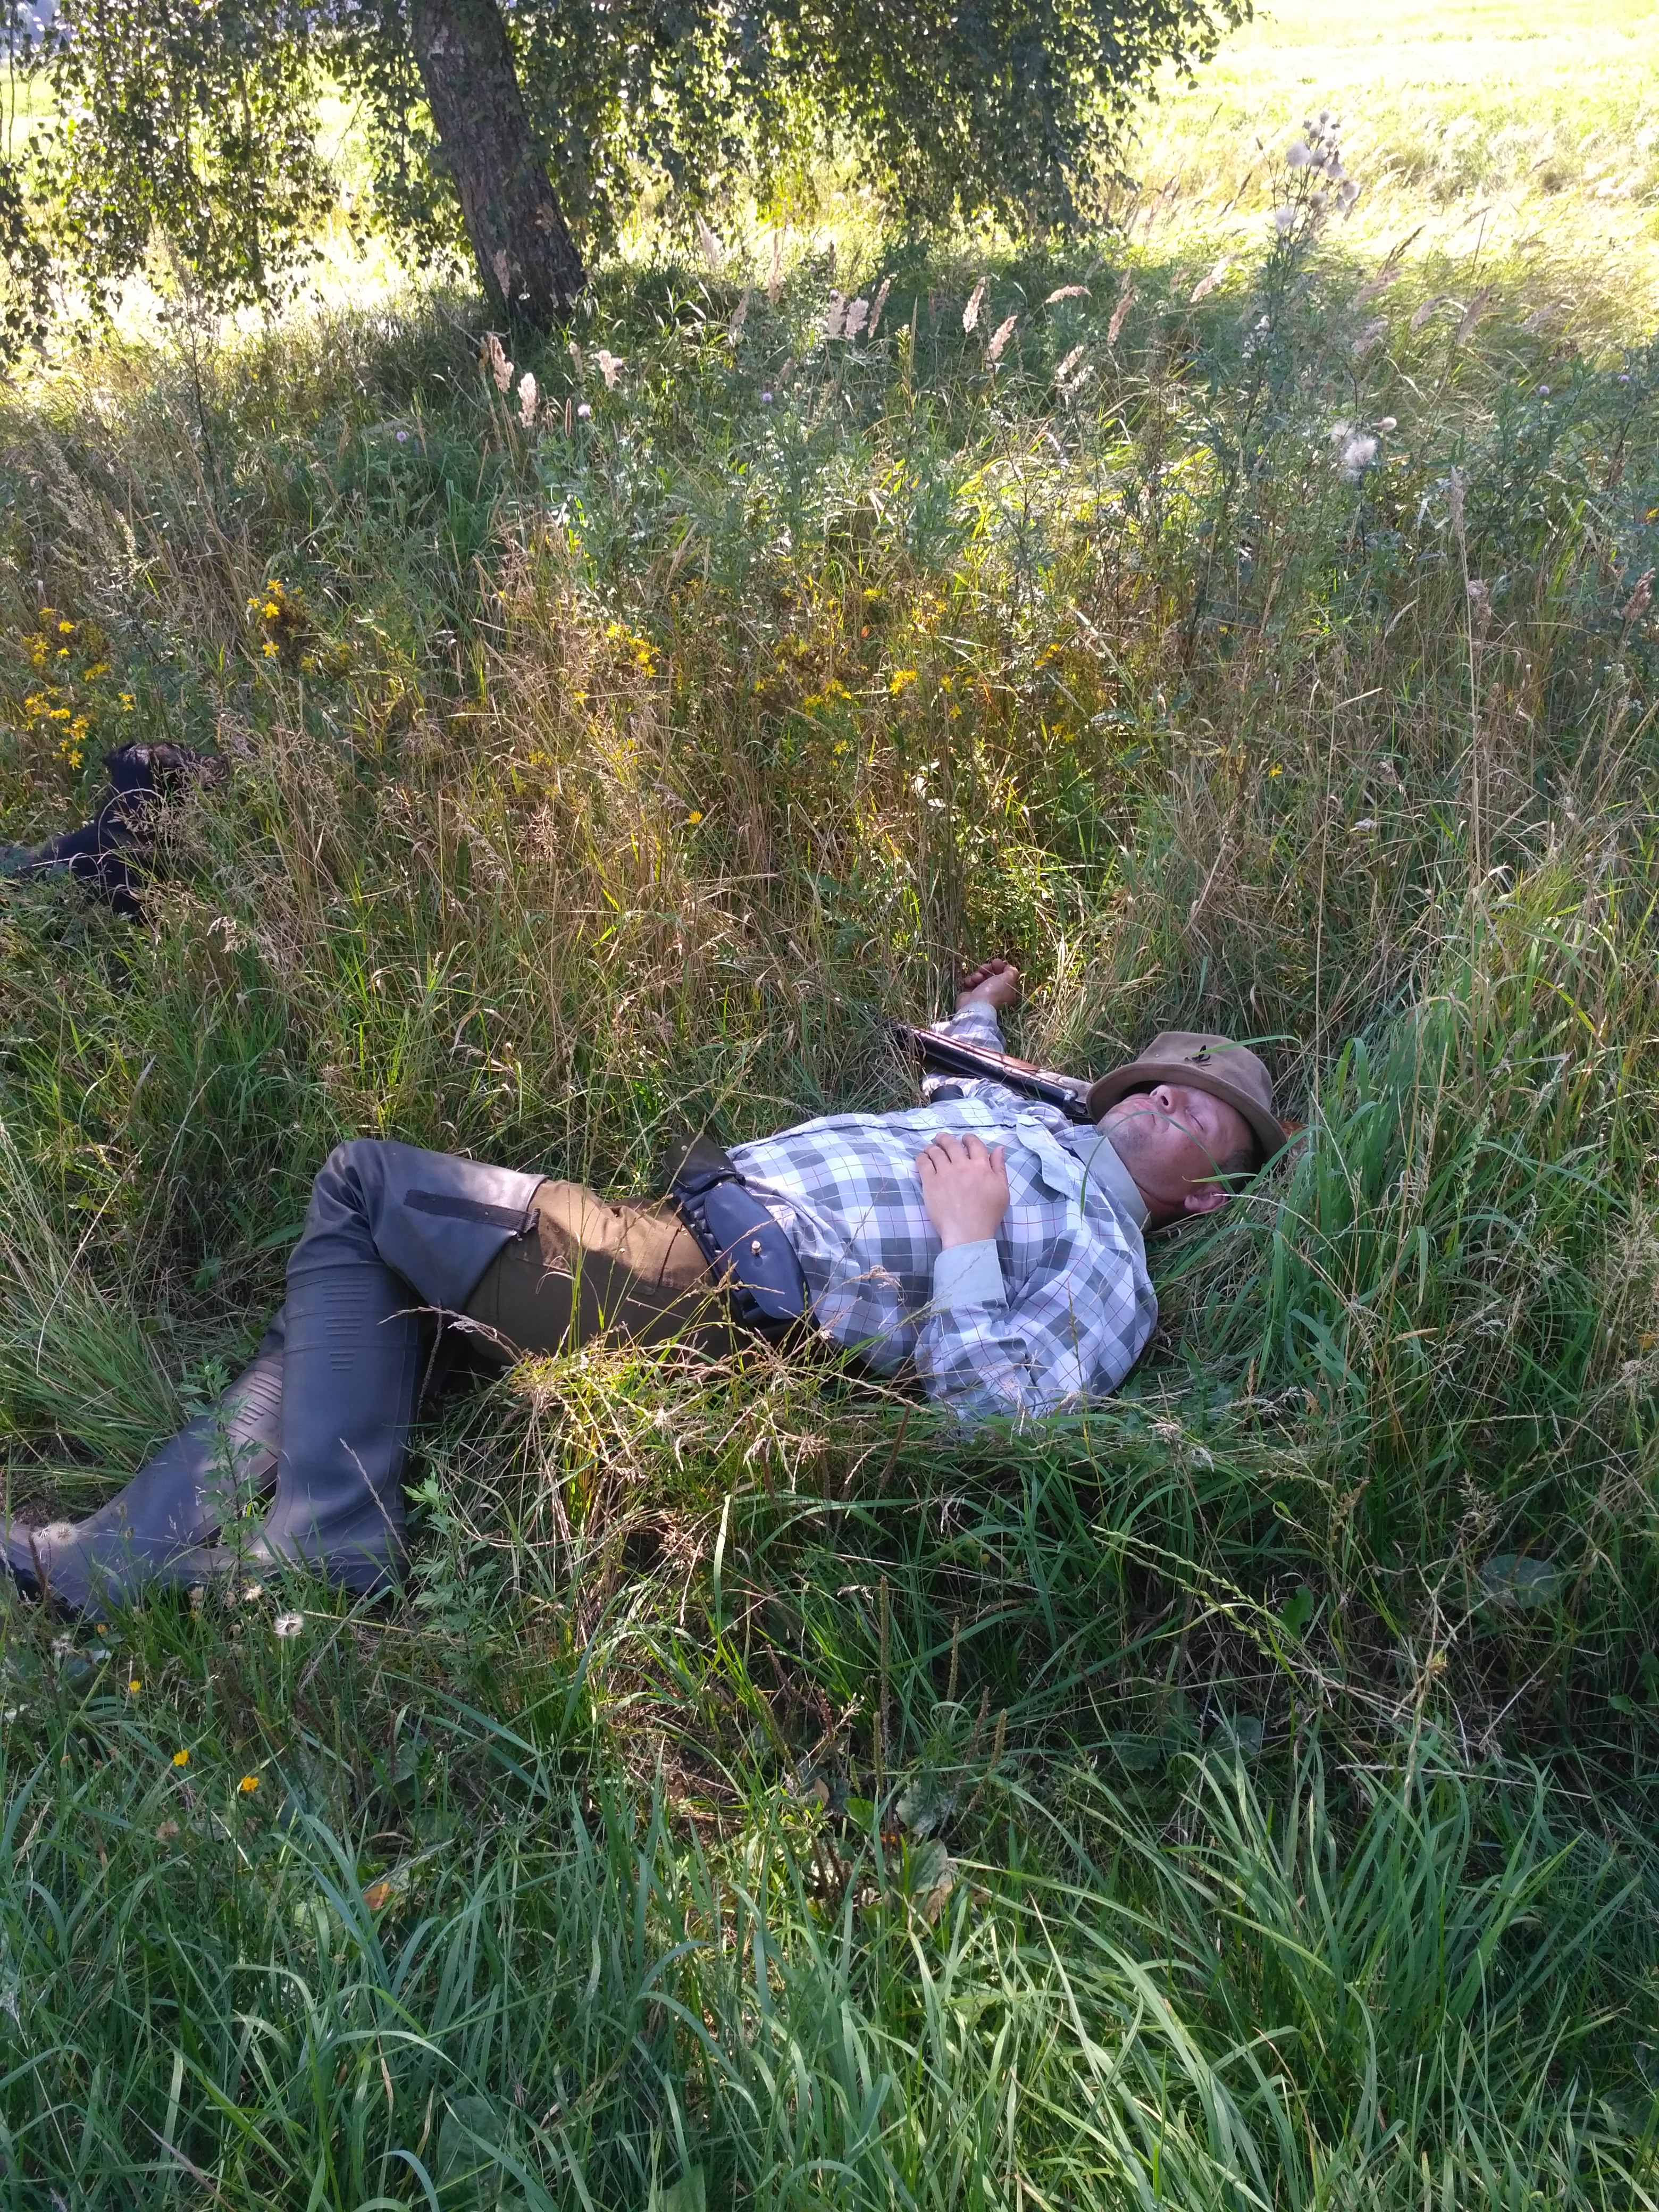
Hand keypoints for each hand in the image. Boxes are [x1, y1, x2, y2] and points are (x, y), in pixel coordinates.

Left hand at [916, 1131, 1009, 1247]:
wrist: (968, 1232)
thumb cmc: (988, 1214)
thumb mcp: (1002, 1191)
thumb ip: (999, 1168)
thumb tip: (999, 1149)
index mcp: (981, 1166)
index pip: (974, 1143)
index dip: (968, 1138)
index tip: (964, 1139)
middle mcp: (962, 1165)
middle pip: (951, 1144)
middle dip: (945, 1138)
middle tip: (941, 1138)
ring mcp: (945, 1173)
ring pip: (936, 1151)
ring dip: (933, 1147)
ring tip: (931, 1149)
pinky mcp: (930, 1183)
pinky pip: (923, 1163)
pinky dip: (922, 1157)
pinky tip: (922, 1158)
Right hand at [955, 957, 1020, 1013]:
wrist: (975, 1006)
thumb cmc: (994, 992)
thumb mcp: (1008, 979)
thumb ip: (1012, 972)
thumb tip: (1010, 967)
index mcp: (1007, 992)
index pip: (1005, 976)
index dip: (1000, 967)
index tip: (996, 961)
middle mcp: (995, 993)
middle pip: (992, 975)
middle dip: (988, 969)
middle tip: (984, 967)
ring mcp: (982, 994)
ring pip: (980, 976)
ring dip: (978, 974)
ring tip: (977, 978)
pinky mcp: (970, 994)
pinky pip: (971, 982)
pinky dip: (970, 980)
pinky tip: (971, 982)